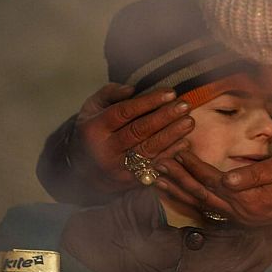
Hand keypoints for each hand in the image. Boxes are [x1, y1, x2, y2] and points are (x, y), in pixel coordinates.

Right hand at [68, 83, 194, 193]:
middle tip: (185, 105)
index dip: (148, 101)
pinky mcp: (129, 182)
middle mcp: (104, 150)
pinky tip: (185, 143)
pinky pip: (153, 167)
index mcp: (94, 129)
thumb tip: (132, 88)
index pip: (124, 112)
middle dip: (164, 117)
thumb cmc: (93, 131)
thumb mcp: (92, 109)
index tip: (170, 92)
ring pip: (148, 150)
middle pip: (138, 131)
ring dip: (172, 136)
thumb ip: (110, 94)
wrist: (81, 170)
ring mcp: (117, 169)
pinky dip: (170, 155)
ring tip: (189, 121)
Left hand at [156, 151, 271, 225]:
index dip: (193, 165)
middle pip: (201, 194)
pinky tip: (185, 194)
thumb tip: (227, 178)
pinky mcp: (244, 219)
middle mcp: (240, 212)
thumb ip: (253, 174)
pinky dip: (194, 200)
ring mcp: (241, 218)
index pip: (212, 179)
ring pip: (203, 205)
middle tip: (157, 164)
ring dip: (181, 192)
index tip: (178, 151)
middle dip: (178, 179)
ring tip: (161, 181)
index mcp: (248, 198)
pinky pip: (212, 210)